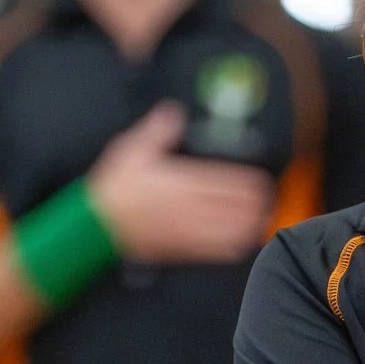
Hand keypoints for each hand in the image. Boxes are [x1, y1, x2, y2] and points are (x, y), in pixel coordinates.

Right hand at [87, 103, 272, 263]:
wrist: (97, 225)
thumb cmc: (113, 189)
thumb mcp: (132, 149)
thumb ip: (157, 131)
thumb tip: (172, 112)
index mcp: (184, 180)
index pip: (231, 181)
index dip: (253, 184)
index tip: (263, 183)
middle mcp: (191, 205)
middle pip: (239, 206)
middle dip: (257, 205)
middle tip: (267, 203)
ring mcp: (189, 229)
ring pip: (233, 229)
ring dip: (250, 225)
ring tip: (261, 221)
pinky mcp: (182, 248)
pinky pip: (217, 251)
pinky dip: (235, 247)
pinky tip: (243, 243)